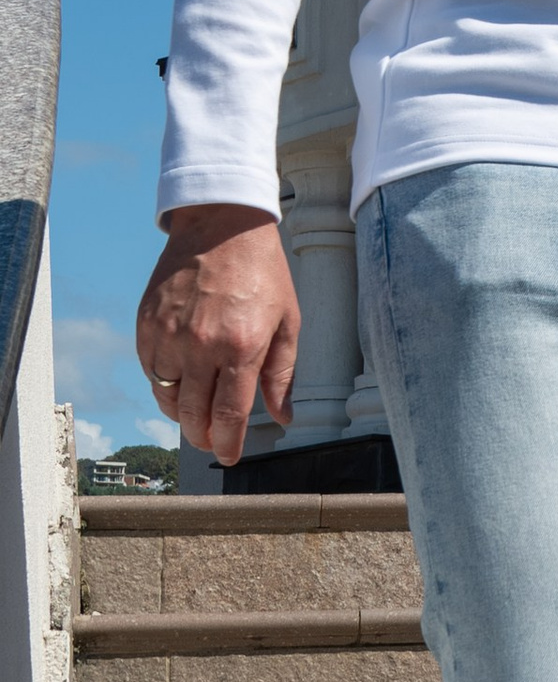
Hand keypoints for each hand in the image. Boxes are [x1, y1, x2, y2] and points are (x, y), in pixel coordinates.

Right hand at [135, 208, 300, 465]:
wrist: (221, 225)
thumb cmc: (261, 272)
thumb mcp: (287, 321)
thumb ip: (282, 374)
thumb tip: (282, 416)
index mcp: (241, 346)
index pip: (228, 415)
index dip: (227, 445)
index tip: (229, 456)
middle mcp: (201, 345)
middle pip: (193, 415)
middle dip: (204, 437)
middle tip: (213, 440)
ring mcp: (168, 336)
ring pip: (166, 398)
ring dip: (182, 414)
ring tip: (197, 412)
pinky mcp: (146, 325)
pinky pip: (150, 372)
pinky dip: (163, 384)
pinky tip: (180, 381)